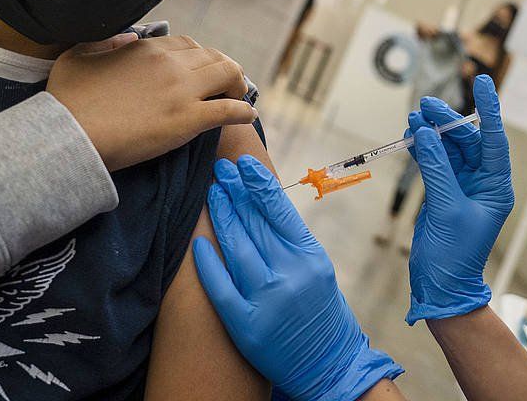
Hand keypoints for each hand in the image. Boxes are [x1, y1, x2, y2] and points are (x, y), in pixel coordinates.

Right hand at [47, 35, 256, 171]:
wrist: (69, 136)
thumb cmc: (67, 101)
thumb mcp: (77, 58)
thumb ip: (104, 44)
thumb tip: (126, 39)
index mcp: (147, 48)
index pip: (188, 45)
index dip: (199, 56)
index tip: (201, 69)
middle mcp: (170, 64)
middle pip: (213, 57)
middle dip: (223, 68)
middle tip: (226, 83)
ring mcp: (182, 91)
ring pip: (228, 75)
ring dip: (238, 84)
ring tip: (239, 96)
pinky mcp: (189, 120)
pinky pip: (229, 109)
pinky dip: (243, 112)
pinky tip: (248, 116)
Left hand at [194, 156, 402, 400]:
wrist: (329, 362)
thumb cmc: (321, 310)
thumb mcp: (316, 268)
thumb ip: (291, 240)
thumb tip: (260, 203)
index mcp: (310, 257)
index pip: (279, 210)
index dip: (259, 183)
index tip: (244, 164)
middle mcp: (290, 275)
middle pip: (255, 224)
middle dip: (236, 193)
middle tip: (220, 170)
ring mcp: (268, 301)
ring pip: (237, 249)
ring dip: (222, 218)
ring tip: (212, 194)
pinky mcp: (247, 325)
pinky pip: (222, 287)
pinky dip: (209, 263)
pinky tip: (197, 242)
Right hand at [406, 75, 514, 324]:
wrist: (441, 287)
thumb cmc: (454, 255)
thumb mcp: (447, 208)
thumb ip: (437, 168)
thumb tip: (426, 133)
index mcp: (496, 186)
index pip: (494, 139)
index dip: (489, 108)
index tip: (483, 80)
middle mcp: (483, 182)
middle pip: (467, 140)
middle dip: (446, 121)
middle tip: (425, 105)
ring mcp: (462, 186)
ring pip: (448, 148)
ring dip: (431, 132)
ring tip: (412, 116)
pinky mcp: (443, 192)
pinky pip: (435, 162)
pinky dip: (422, 148)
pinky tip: (411, 136)